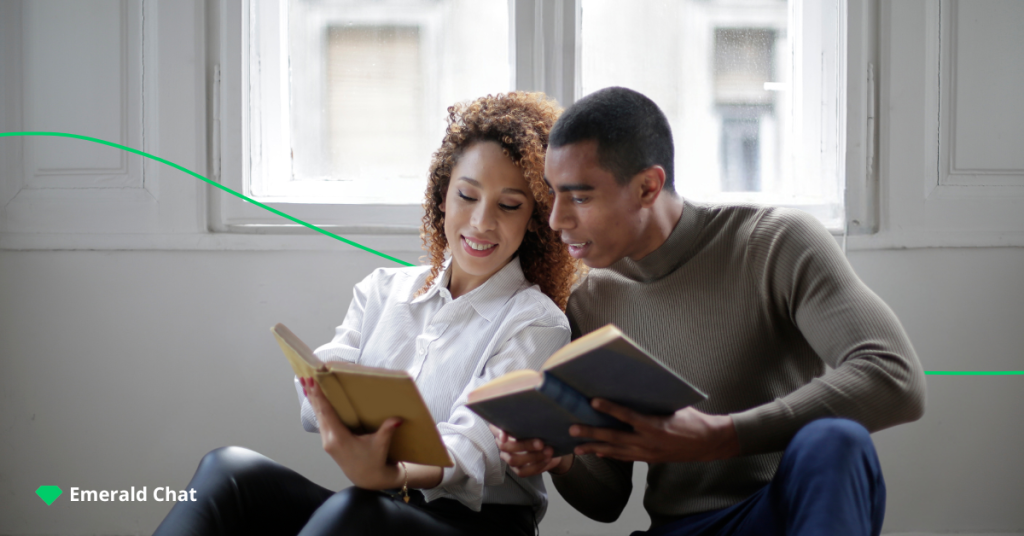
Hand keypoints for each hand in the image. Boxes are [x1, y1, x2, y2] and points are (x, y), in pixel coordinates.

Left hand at [302, 377, 402, 489]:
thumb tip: (397, 418)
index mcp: (339, 439)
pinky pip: (321, 421)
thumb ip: (387, 430)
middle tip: (306, 377)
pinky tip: (315, 400)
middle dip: (313, 395)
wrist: (368, 479)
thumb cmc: (374, 462)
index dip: (320, 397)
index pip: (327, 413)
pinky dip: (318, 408)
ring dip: (313, 400)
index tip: (313, 382)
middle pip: (319, 412)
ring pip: (318, 416)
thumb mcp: (381, 445)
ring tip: (307, 384)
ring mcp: (327, 442)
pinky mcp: (329, 442)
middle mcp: (329, 440)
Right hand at [490, 424, 572, 476]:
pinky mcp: (518, 469)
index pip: (495, 428)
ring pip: (513, 460)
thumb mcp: (538, 421)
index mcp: (504, 428)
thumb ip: (531, 419)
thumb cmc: (541, 429)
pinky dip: (537, 466)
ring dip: (533, 456)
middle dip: (524, 445)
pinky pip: (523, 472)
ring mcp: (509, 457)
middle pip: (505, 446)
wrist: (553, 444)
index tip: (505, 435)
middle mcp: (503, 443)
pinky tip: (547, 459)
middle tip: (541, 443)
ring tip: (548, 451)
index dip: (498, 432)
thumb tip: (534, 414)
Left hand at [570, 399, 740, 463]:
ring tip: (577, 447)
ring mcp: (648, 453)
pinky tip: (597, 452)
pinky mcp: (649, 459)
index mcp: (656, 426)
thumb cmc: (692, 420)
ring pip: (616, 451)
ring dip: (595, 448)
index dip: (609, 409)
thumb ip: (651, 404)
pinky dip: (610, 455)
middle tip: (572, 429)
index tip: (593, 401)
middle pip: (614, 438)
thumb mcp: (673, 407)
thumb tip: (631, 390)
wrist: (708, 443)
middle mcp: (649, 442)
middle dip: (592, 433)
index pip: (628, 416)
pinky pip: (625, 458)